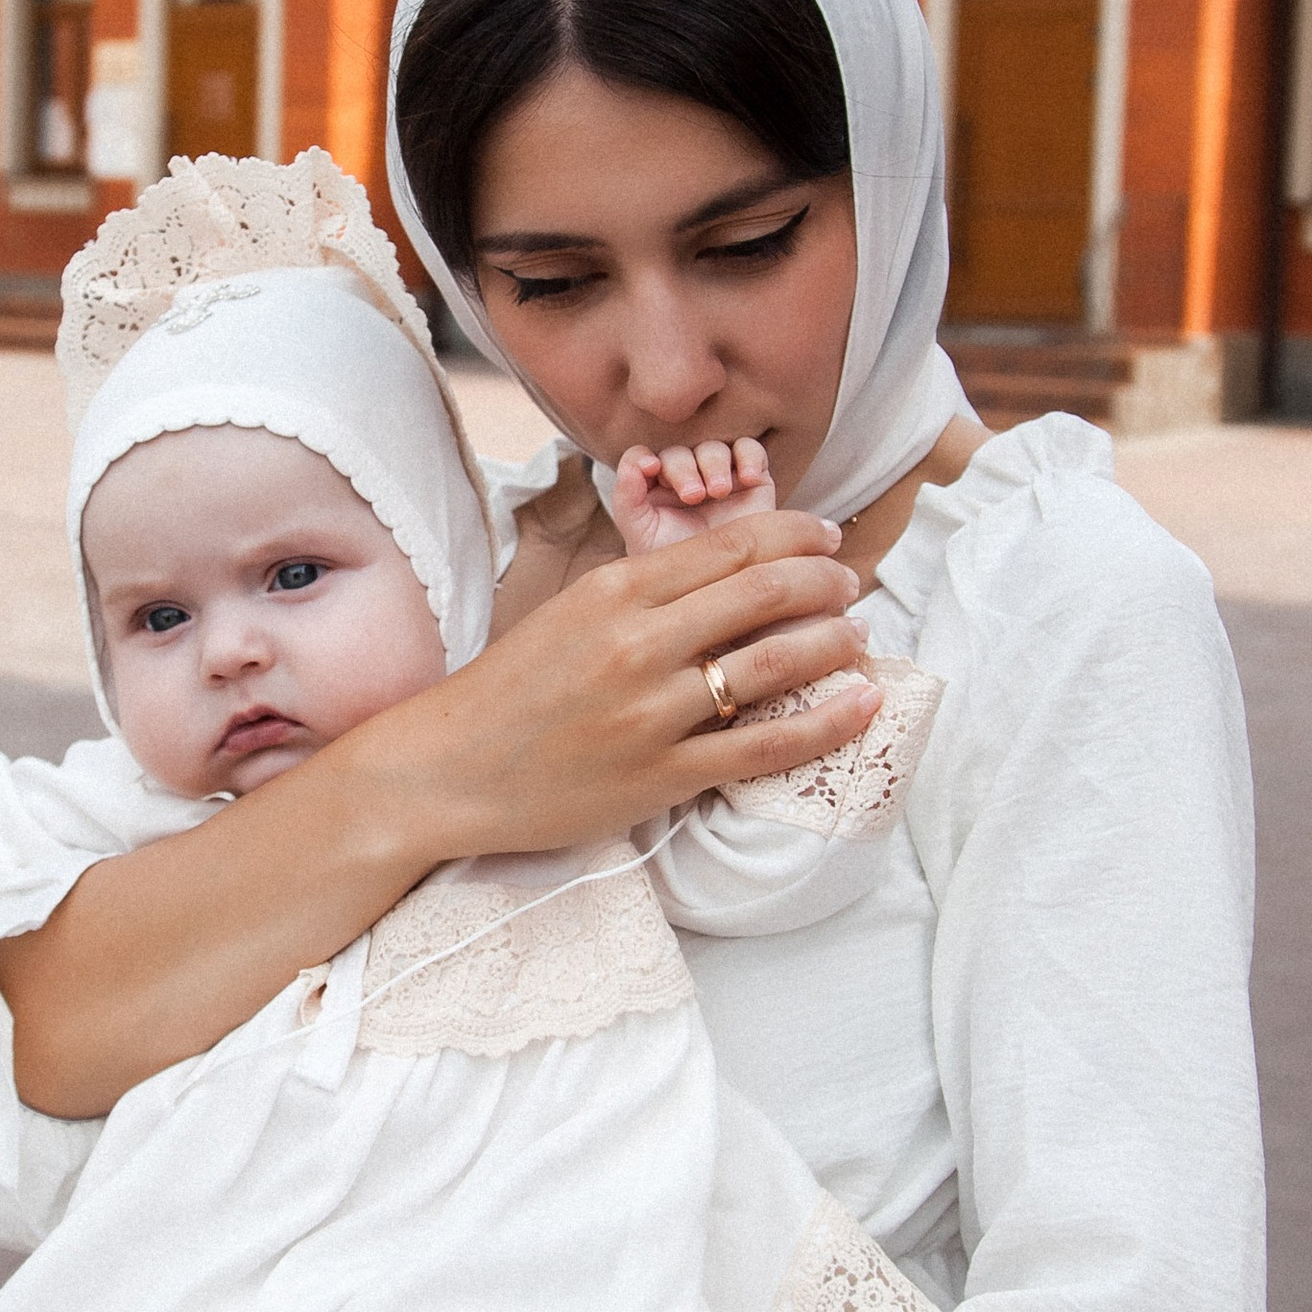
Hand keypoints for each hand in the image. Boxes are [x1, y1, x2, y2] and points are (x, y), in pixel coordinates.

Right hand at [392, 506, 880, 862]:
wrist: (447, 770)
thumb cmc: (510, 690)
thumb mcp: (571, 613)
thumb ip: (645, 592)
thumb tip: (729, 572)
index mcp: (615, 591)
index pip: (731, 546)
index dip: (797, 536)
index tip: (828, 538)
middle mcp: (637, 644)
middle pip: (765, 594)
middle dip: (826, 583)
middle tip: (851, 586)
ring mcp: (652, 712)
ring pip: (774, 665)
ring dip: (834, 644)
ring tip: (859, 638)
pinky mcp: (661, 775)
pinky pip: (765, 746)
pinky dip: (827, 722)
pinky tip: (863, 704)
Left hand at [611, 435, 776, 554]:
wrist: (726, 588)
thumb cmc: (679, 568)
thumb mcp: (642, 537)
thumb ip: (627, 500)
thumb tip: (635, 462)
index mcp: (651, 489)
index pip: (641, 458)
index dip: (642, 458)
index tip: (650, 468)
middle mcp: (684, 477)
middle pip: (679, 452)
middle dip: (683, 469)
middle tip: (693, 496)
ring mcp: (719, 475)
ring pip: (714, 448)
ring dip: (714, 463)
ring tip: (719, 491)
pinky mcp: (753, 479)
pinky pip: (750, 450)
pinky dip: (749, 457)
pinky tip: (748, 479)